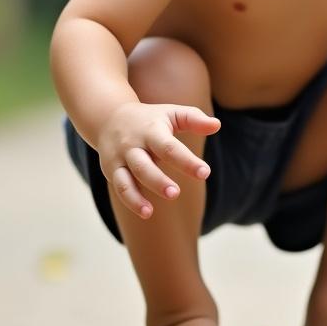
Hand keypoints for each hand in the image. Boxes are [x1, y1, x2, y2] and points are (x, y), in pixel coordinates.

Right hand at [96, 102, 220, 218]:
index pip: (170, 148)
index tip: (205, 173)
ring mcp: (121, 158)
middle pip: (144, 165)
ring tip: (150, 212)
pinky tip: (146, 212)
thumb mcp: (172, 113)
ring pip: (127, 179)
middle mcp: (133, 145)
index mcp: (151, 130)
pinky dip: (131, 200)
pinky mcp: (112, 170)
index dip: (187, 161)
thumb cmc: (150, 119)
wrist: (110, 117)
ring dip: (137, 196)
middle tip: (176, 193)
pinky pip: (120, 187)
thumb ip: (194, 119)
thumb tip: (217, 125)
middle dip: (158, 181)